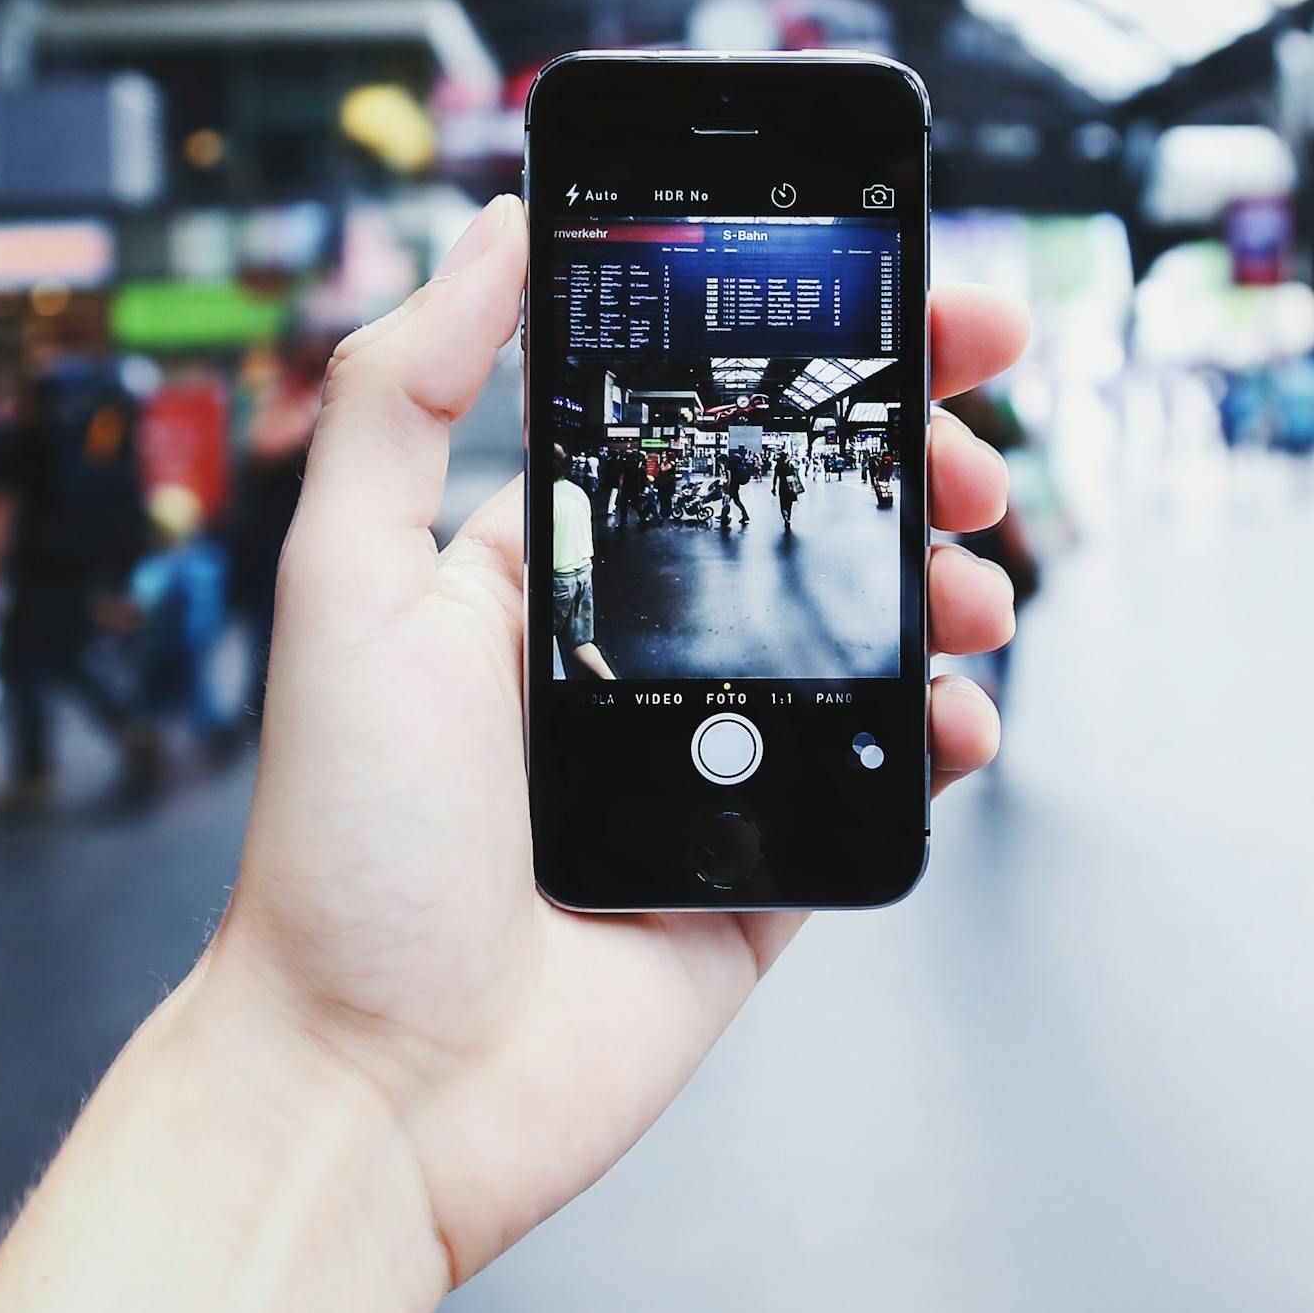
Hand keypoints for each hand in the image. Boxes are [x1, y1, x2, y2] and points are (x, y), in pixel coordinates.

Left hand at [204, 195, 1026, 1287]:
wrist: (375, 1087)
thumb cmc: (339, 845)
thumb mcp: (342, 586)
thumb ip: (401, 398)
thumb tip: (486, 225)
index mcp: (542, 572)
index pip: (697, 424)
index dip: (804, 357)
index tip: (908, 300)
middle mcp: (632, 653)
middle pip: (806, 518)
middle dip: (909, 460)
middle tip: (974, 447)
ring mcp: (709, 762)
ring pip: (863, 638)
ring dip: (942, 588)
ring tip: (969, 590)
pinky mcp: (765, 873)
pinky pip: (879, 781)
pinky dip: (941, 736)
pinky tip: (956, 715)